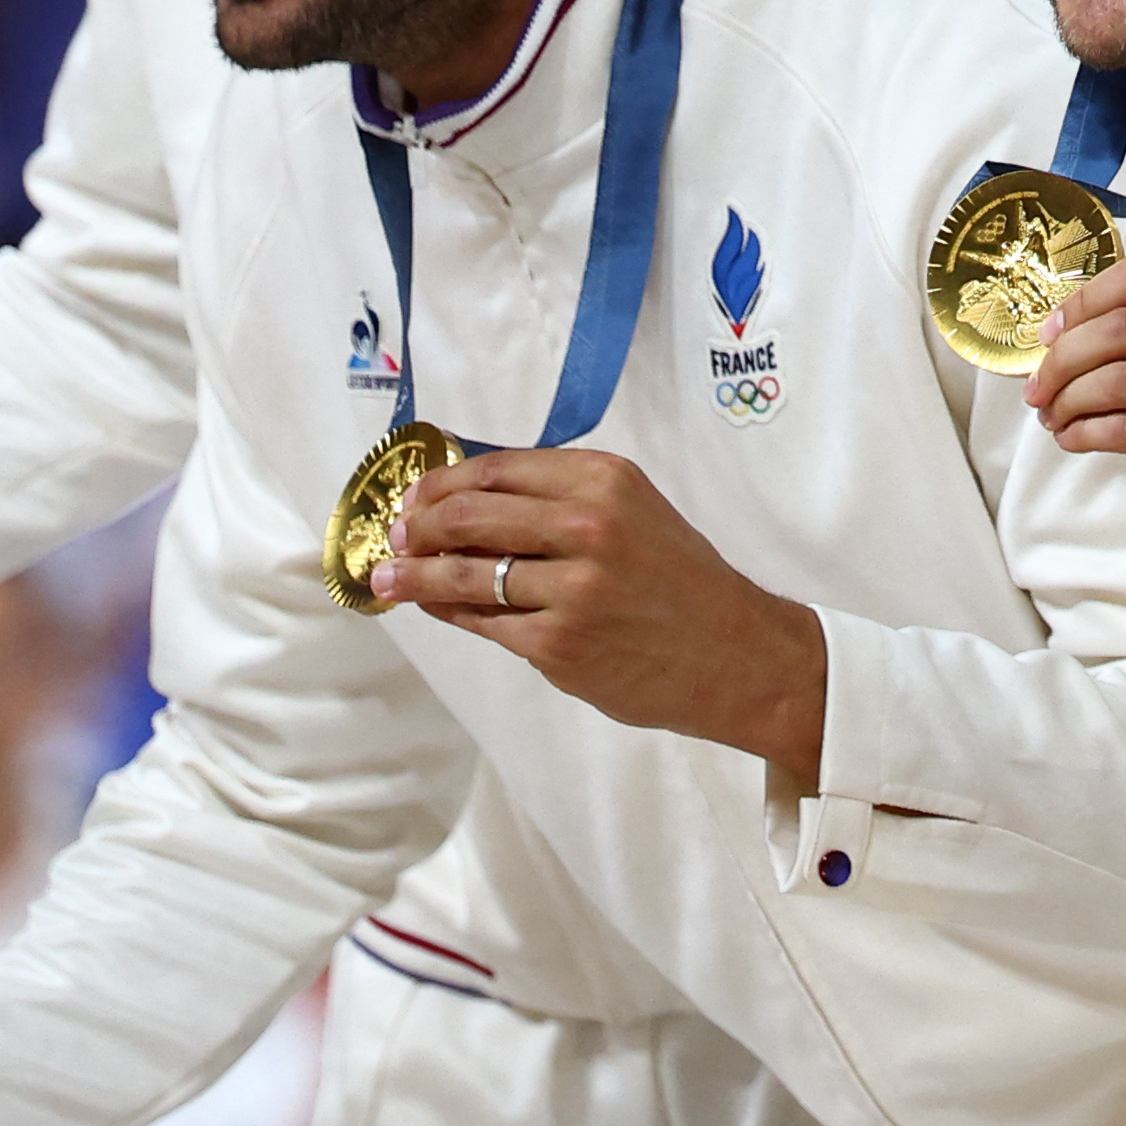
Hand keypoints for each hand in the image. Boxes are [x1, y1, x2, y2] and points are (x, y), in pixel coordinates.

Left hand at [382, 446, 829, 777]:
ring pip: (463, 572)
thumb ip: (563, 500)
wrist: (737, 656)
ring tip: (388, 575)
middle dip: (417, 525)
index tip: (415, 496)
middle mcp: (587, 525)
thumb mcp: (635, 513)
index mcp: (604, 480)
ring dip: (413, 573)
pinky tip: (432, 606)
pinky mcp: (558, 643)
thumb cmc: (683, 585)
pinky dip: (448, 612)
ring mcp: (571, 587)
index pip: (494, 469)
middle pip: (466, 514)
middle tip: (396, 535)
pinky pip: (481, 622)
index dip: (440, 482)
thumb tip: (469, 500)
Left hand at [1031, 254, 1125, 612]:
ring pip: (1115, 380)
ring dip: (1066, 400)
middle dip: (1060, 357)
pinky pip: (1125, 432)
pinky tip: (1075, 441)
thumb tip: (1088, 332)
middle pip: (1119, 326)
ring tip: (1054, 419)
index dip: (1085, 298)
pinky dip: (1084, 435)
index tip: (1054, 330)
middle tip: (1039, 387)